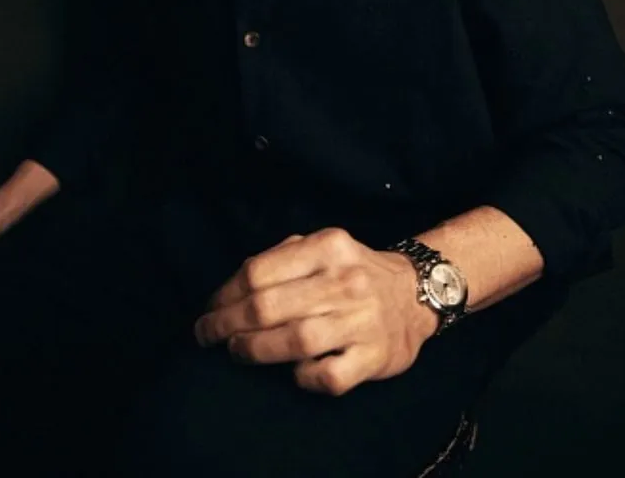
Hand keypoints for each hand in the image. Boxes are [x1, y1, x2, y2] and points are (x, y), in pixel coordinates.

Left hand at [193, 227, 438, 395]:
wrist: (416, 294)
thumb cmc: (354, 272)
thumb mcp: (323, 247)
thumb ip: (283, 258)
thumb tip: (233, 287)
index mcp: (328, 246)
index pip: (260, 271)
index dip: (225, 294)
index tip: (208, 309)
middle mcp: (345, 280)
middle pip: (269, 306)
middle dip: (227, 324)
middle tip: (208, 335)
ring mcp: (361, 320)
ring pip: (294, 341)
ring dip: (255, 350)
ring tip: (237, 352)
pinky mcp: (373, 357)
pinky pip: (328, 376)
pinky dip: (303, 377)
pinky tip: (293, 372)